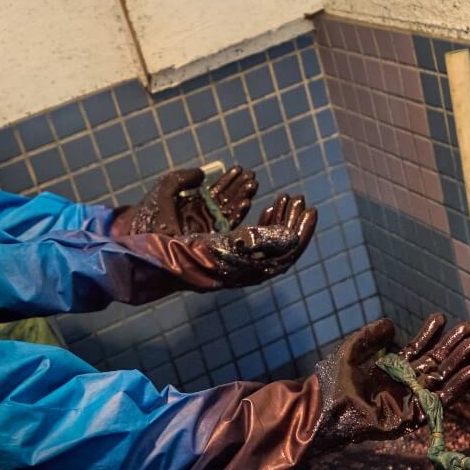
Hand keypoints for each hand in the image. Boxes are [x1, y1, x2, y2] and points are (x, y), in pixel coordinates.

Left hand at [113, 166, 258, 237]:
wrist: (140, 238)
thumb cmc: (148, 215)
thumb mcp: (164, 190)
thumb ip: (182, 178)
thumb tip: (203, 174)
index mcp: (191, 207)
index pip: (214, 193)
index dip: (227, 181)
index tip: (239, 169)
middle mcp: (200, 219)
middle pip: (225, 202)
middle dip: (239, 188)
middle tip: (252, 175)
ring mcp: (205, 231)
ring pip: (229, 213)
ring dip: (242, 199)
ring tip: (253, 184)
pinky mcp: (209, 242)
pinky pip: (227, 228)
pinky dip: (238, 215)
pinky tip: (246, 202)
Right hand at [183, 193, 316, 284]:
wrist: (159, 264)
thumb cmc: (189, 253)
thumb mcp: (225, 242)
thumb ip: (260, 239)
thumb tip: (292, 237)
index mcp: (253, 270)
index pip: (288, 252)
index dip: (302, 231)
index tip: (311, 209)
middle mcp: (250, 270)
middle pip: (282, 246)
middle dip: (292, 220)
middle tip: (300, 198)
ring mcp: (242, 263)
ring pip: (271, 241)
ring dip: (280, 219)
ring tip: (287, 198)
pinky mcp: (231, 256)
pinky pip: (258, 240)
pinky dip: (264, 223)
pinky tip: (267, 210)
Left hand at [314, 313, 469, 450]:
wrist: (321, 410)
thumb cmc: (329, 384)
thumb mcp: (349, 353)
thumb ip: (369, 338)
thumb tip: (391, 324)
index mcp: (388, 373)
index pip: (416, 352)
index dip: (430, 336)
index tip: (444, 318)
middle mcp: (400, 388)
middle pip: (434, 366)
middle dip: (454, 348)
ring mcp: (406, 404)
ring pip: (441, 382)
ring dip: (461, 364)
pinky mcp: (410, 420)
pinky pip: (439, 404)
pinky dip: (457, 388)